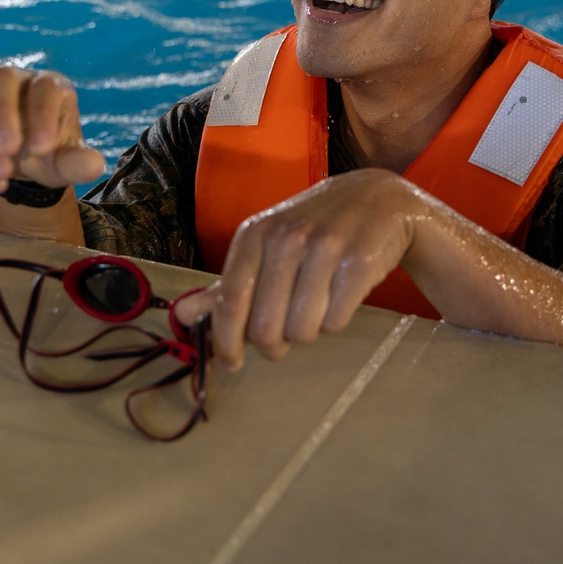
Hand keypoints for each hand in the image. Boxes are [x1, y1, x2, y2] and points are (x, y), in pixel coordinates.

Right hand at [0, 66, 105, 193]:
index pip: (44, 87)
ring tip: (0, 172)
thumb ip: (80, 163)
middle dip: (2, 112)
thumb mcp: (69, 161)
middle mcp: (16, 82)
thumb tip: (95, 167)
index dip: (41, 114)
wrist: (26, 167)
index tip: (42, 148)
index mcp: (49, 85)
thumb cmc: (53, 154)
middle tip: (8, 149)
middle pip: (1, 78)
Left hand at [175, 169, 428, 369]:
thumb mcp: (266, 245)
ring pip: (301, 331)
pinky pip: (335, 322)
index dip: (226, 342)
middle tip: (284, 334)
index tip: (230, 364)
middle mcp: (286, 238)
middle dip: (273, 343)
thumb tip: (183, 314)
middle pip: (265, 328)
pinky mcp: (359, 263)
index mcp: (255, 234)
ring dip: (307, 330)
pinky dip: (335, 319)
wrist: (379, 199)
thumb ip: (227, 283)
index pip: (230, 303)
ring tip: (315, 305)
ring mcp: (325, 248)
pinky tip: (340, 294)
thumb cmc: (314, 228)